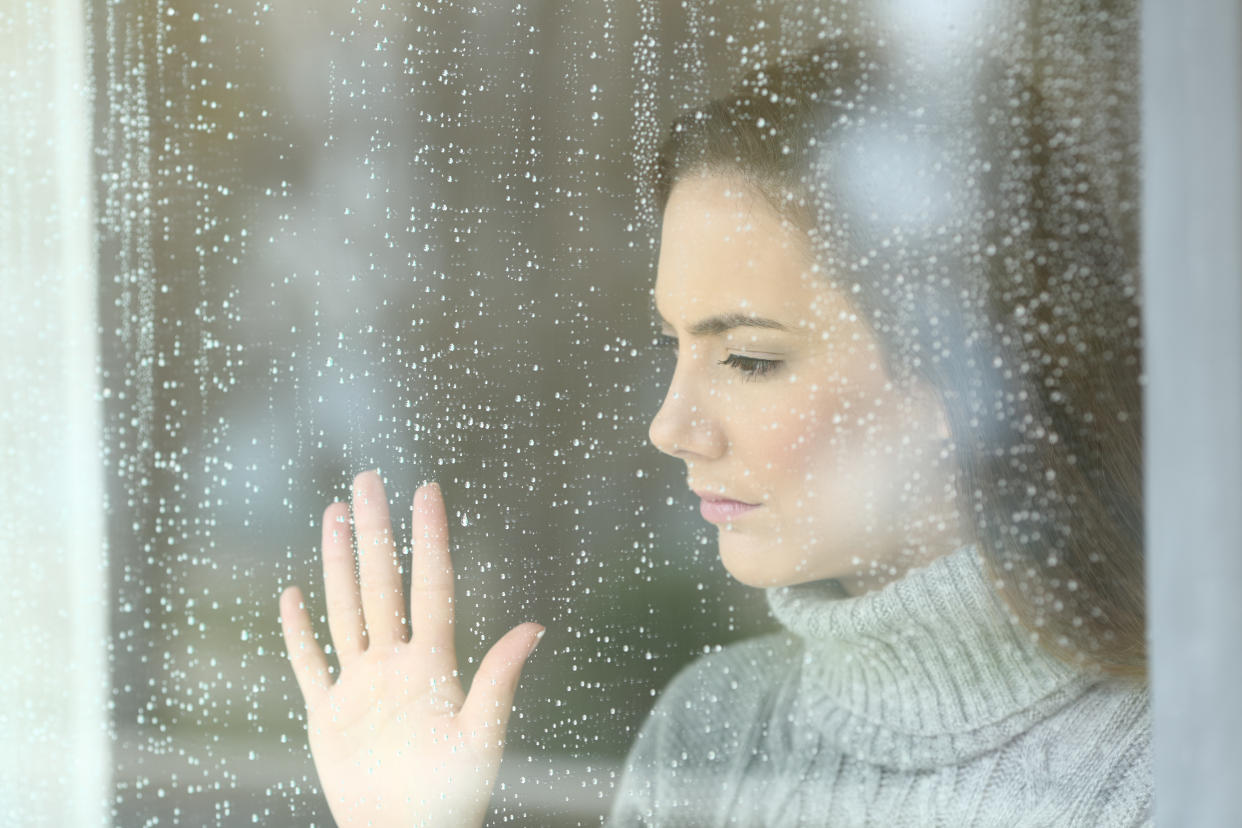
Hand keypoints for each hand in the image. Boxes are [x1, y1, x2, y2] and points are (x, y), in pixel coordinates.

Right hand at [279, 470, 543, 827]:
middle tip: (367, 481)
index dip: (428, 537)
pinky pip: (309, 664)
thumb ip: (498, 680)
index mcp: (433, 664)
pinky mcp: (328, 715)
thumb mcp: (481, 738)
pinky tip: (292, 595)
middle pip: (381, 583)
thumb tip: (536, 627)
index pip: (430, 585)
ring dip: (336, 563)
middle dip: (374, 532)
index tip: (425, 490)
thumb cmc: (451, 797)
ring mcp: (360, 685)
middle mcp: (395, 663)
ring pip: (345, 609)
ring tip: (334, 514)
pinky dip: (297, 632)